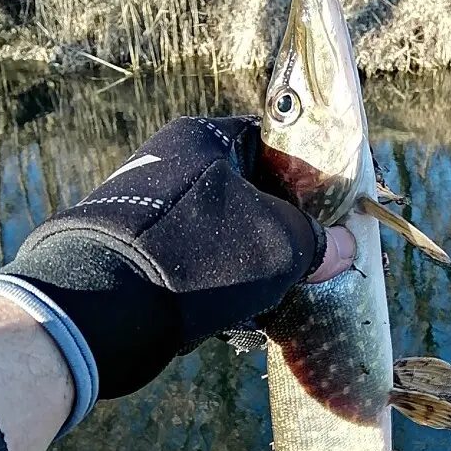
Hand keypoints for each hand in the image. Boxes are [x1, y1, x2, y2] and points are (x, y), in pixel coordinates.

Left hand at [0, 117, 354, 397]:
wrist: (104, 308)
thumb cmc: (200, 254)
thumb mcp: (279, 243)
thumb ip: (317, 241)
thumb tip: (346, 248)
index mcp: (200, 137)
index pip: (271, 144)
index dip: (309, 177)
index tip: (332, 211)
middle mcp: (168, 162)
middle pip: (247, 193)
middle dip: (280, 230)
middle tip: (308, 261)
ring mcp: (147, 208)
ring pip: (221, 232)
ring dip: (251, 263)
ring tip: (274, 295)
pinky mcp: (133, 251)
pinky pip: (192, 261)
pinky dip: (217, 283)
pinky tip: (236, 313)